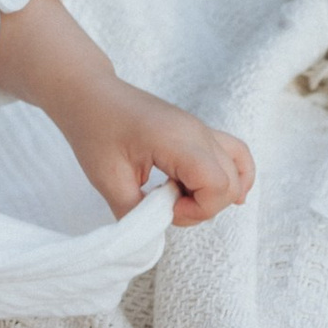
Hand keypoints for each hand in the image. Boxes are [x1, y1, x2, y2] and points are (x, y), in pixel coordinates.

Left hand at [0, 0, 255, 228]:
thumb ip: (134, 213)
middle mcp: (198, 132)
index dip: (199, 210)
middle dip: (205, 206)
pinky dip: (232, 176)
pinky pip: (233, 153)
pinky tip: (213, 191)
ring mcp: (201, 129)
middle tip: (167, 207)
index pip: (219, 184)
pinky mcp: (197, 131)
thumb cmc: (95, 130)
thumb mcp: (107, 179)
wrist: (90, 95)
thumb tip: (153, 233)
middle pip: (231, 182)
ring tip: (184, 197)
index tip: (166, 210)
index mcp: (178, 140)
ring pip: (238, 168)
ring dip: (217, 193)